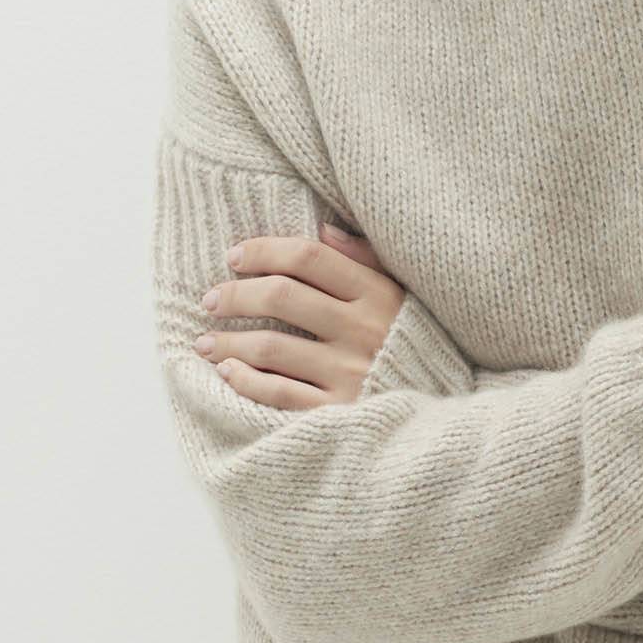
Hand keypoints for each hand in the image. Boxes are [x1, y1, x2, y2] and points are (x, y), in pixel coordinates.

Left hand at [195, 220, 405, 408]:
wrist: (437, 414)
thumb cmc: (411, 344)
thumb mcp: (401, 294)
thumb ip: (366, 259)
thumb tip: (324, 229)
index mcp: (378, 294)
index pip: (309, 257)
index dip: (265, 250)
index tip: (234, 257)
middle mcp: (363, 329)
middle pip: (282, 296)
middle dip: (235, 294)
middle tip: (210, 299)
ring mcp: (350, 372)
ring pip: (271, 346)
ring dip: (227, 341)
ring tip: (205, 342)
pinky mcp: (339, 411)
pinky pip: (279, 393)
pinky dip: (246, 380)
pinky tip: (227, 372)